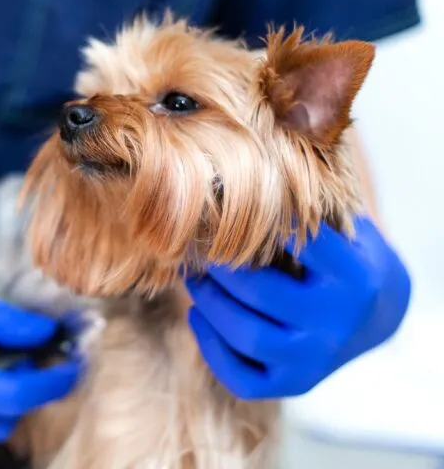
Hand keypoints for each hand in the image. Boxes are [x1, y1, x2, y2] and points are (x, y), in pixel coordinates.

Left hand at [186, 216, 410, 399]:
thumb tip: (245, 185)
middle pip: (262, 294)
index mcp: (355, 278)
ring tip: (194, 282)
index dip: (269, 225)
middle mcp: (338, 323)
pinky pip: (242, 379)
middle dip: (220, 269)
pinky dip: (211, 348)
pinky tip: (198, 317)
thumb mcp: (344, 230)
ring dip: (210, 305)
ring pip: (247, 337)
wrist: (376, 317)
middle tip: (201, 252)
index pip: (307, 246)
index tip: (240, 211)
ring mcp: (316, 359)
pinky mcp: (295, 384)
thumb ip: (308, 212)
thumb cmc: (344, 259)